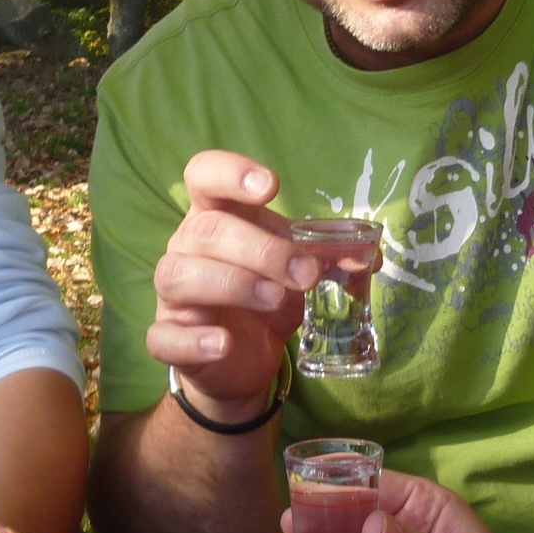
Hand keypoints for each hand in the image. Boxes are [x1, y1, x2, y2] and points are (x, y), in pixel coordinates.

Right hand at [148, 150, 312, 418]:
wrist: (239, 359)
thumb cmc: (265, 296)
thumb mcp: (298, 270)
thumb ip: (328, 257)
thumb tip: (369, 256)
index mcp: (217, 216)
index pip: (204, 175)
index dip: (231, 173)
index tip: (271, 186)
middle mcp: (187, 247)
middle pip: (206, 230)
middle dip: (261, 249)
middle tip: (305, 274)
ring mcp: (173, 295)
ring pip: (180, 275)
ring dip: (233, 283)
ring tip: (275, 298)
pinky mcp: (169, 338)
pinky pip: (164, 336)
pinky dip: (194, 339)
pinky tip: (224, 342)